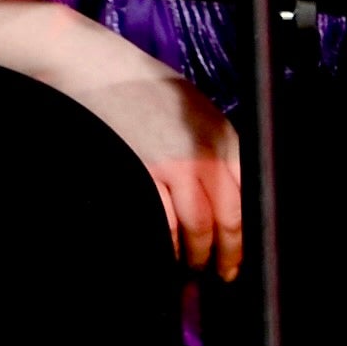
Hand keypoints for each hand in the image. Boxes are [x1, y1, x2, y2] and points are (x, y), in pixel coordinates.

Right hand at [78, 47, 242, 280]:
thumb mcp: (196, 111)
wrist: (97, 70)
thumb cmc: (144, 90)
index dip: (246, 236)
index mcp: (225, 137)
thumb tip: (227, 197)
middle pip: (228, 221)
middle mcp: (208, 154)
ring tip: (190, 271)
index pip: (250, 199)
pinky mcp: (144, 174)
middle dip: (225, 257)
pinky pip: (164, 224)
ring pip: (198, 229)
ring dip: (195, 257)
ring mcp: (175, 165)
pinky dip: (167, 245)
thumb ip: (216, 149)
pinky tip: (164, 253)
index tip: (239, 256)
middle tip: (220, 275)